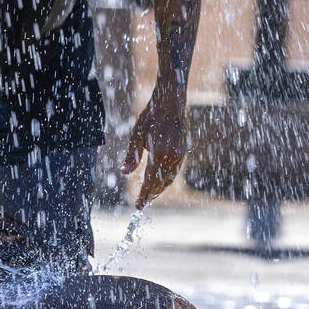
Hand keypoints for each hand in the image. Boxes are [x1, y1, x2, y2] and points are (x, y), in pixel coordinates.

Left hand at [120, 91, 187, 208]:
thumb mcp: (136, 134)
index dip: (144, 195)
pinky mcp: (184, 151)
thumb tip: (124, 173)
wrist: (171, 102)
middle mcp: (173, 155)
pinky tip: (160, 182)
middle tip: (142, 203)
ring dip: (160, 189)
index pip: (150, 180)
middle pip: (162, 183)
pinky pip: (175, 171)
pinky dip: (167, 179)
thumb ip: (132, 156)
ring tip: (150, 195)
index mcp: (160, 152)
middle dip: (152, 194)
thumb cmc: (150, 116)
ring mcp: (181, 153)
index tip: (138, 205)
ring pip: (170, 178)